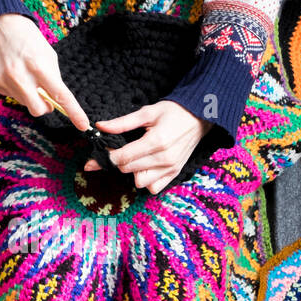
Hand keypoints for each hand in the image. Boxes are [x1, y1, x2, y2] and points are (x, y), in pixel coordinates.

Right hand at [0, 14, 89, 131]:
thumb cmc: (28, 38)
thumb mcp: (47, 54)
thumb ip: (53, 78)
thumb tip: (54, 101)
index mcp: (38, 66)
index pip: (60, 95)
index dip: (73, 112)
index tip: (83, 125)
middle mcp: (19, 75)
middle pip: (38, 110)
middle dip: (44, 107)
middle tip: (45, 96)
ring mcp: (3, 80)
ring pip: (24, 103)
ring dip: (29, 95)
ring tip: (24, 74)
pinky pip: (10, 96)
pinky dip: (14, 89)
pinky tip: (10, 72)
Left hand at [84, 100, 210, 193]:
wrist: (199, 117)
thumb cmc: (173, 112)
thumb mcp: (147, 112)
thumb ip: (122, 122)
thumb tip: (100, 127)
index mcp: (156, 141)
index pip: (123, 157)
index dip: (109, 155)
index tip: (103, 151)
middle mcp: (164, 158)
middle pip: (128, 169)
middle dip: (118, 161)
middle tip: (119, 151)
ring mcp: (171, 168)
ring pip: (139, 181)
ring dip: (132, 172)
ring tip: (136, 158)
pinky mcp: (175, 173)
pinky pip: (154, 188)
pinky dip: (146, 181)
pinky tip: (145, 167)